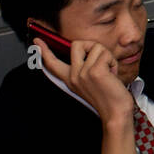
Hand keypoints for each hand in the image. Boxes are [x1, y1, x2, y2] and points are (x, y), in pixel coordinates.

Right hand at [35, 38, 137, 153]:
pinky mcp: (95, 72)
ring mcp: (82, 73)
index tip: (37, 40)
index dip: (44, 50)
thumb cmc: (109, 98)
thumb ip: (86, 67)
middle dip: (92, 45)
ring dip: (107, 57)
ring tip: (109, 72)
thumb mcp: (91, 82)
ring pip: (96, 47)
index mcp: (70, 79)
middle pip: (76, 44)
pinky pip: (105, 54)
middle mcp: (73, 75)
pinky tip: (112, 74)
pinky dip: (113, 62)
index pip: (52, 63)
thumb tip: (90, 50)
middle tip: (101, 60)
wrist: (116, 113)